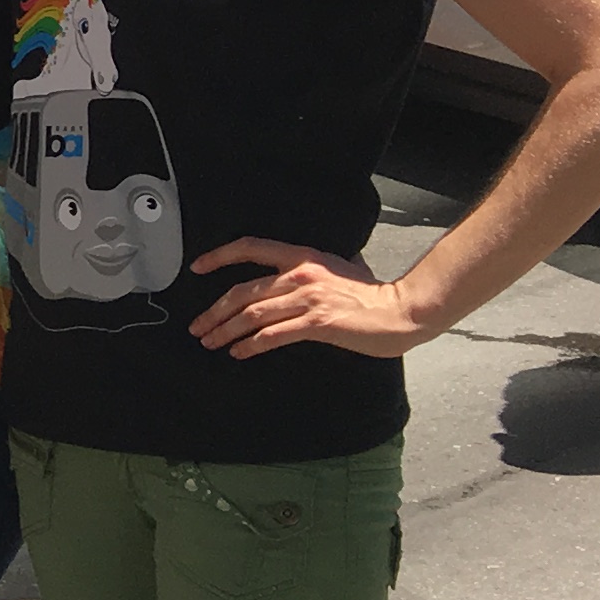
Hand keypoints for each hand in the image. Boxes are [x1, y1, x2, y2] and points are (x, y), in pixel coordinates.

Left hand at [187, 237, 431, 359]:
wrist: (403, 310)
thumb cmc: (371, 294)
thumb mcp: (336, 268)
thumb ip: (308, 271)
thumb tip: (285, 277)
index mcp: (302, 257)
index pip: (251, 248)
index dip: (220, 256)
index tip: (197, 268)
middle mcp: (301, 274)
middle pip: (243, 291)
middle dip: (214, 311)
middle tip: (198, 326)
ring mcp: (309, 298)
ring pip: (252, 314)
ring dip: (226, 330)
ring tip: (211, 341)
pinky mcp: (318, 323)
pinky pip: (273, 335)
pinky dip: (251, 345)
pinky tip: (239, 352)